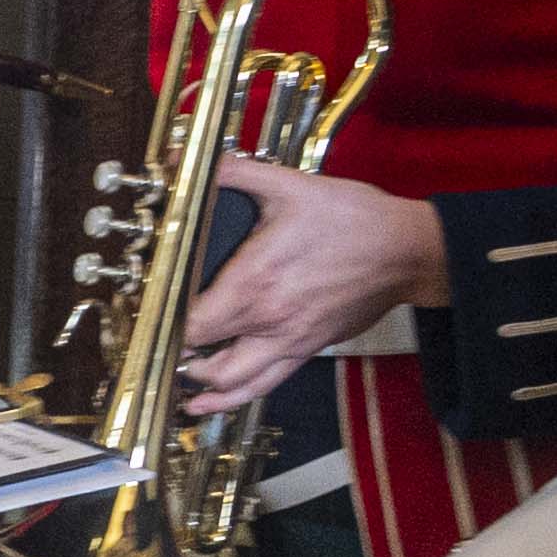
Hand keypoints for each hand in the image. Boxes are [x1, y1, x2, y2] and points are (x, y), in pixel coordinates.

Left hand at [175, 158, 452, 415]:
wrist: (407, 251)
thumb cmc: (354, 221)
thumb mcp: (289, 185)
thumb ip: (233, 173)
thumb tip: (188, 158)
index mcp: (255, 283)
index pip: (193, 324)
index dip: (164, 325)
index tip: (148, 314)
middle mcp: (268, 321)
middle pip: (205, 361)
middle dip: (177, 357)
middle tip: (157, 346)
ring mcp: (290, 341)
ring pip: (235, 385)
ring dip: (203, 389)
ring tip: (179, 387)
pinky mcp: (309, 349)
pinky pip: (266, 384)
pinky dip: (235, 397)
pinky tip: (216, 399)